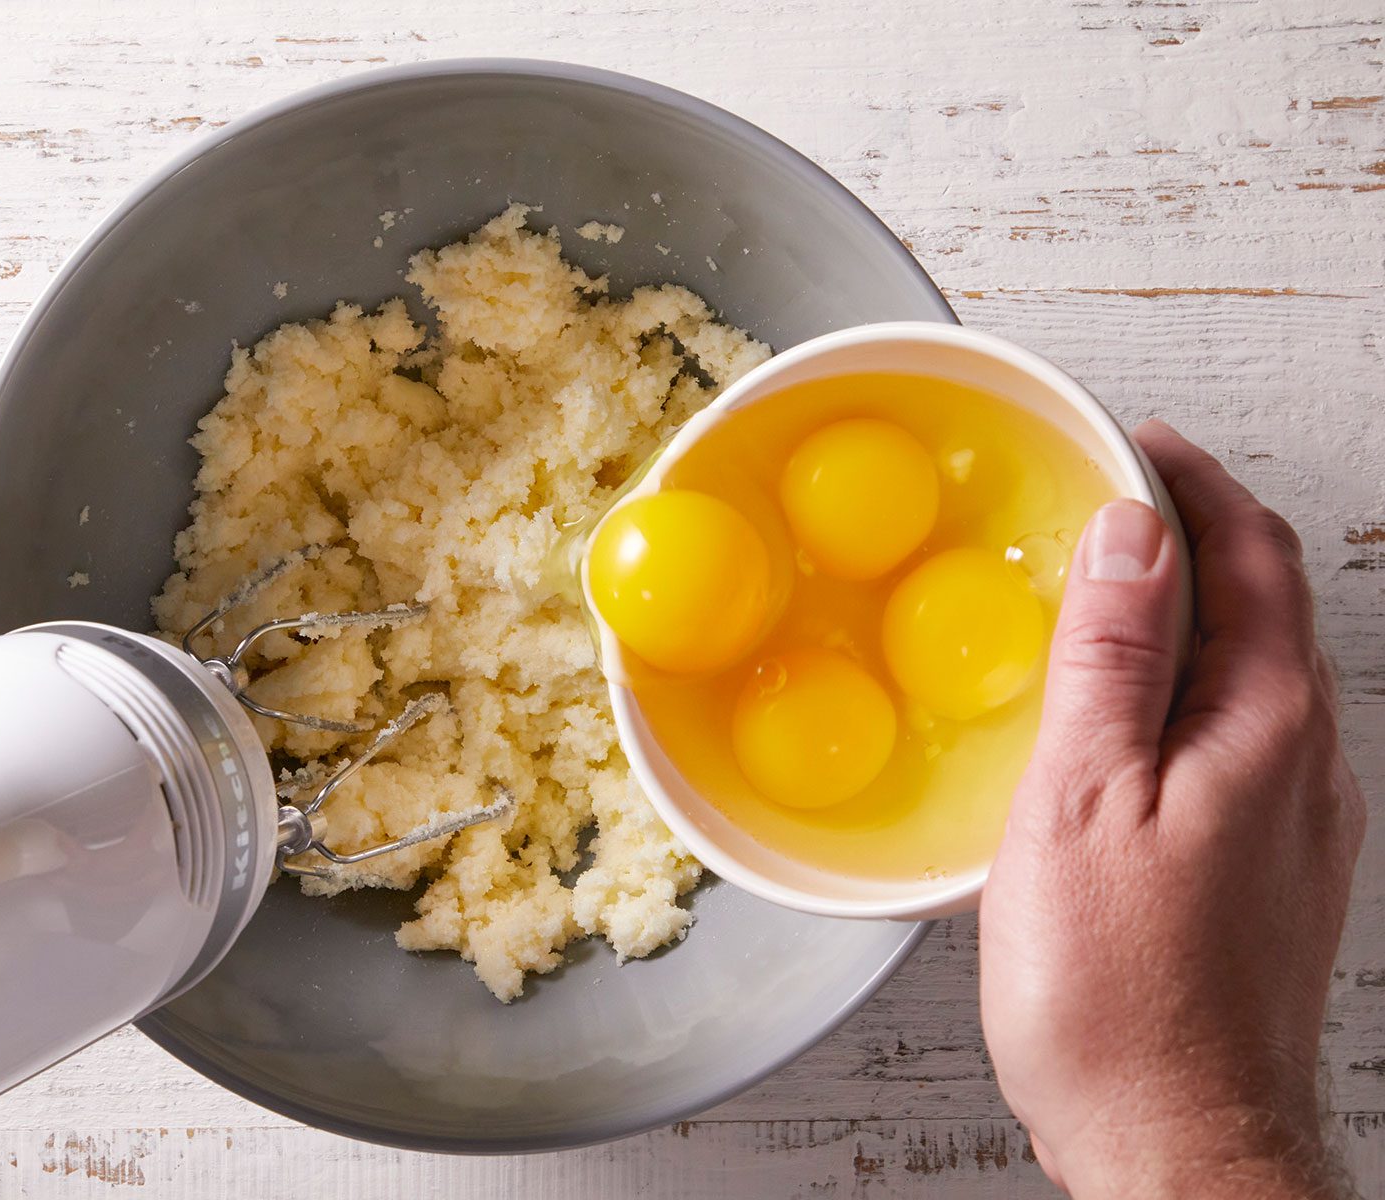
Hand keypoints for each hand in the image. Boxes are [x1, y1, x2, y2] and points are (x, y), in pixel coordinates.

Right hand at [980, 421, 1365, 1197]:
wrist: (1178, 1144)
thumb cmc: (1120, 995)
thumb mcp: (1083, 799)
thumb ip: (1112, 657)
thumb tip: (1130, 534)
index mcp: (1266, 727)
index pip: (1248, 555)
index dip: (1189, 484)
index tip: (1130, 445)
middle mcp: (1305, 766)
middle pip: (1262, 607)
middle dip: (1187, 540)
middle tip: (1101, 509)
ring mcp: (1294, 824)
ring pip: (1246, 677)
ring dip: (1179, 618)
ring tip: (1094, 603)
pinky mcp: (1265, 872)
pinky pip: (1230, 743)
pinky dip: (1174, 695)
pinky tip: (1113, 726)